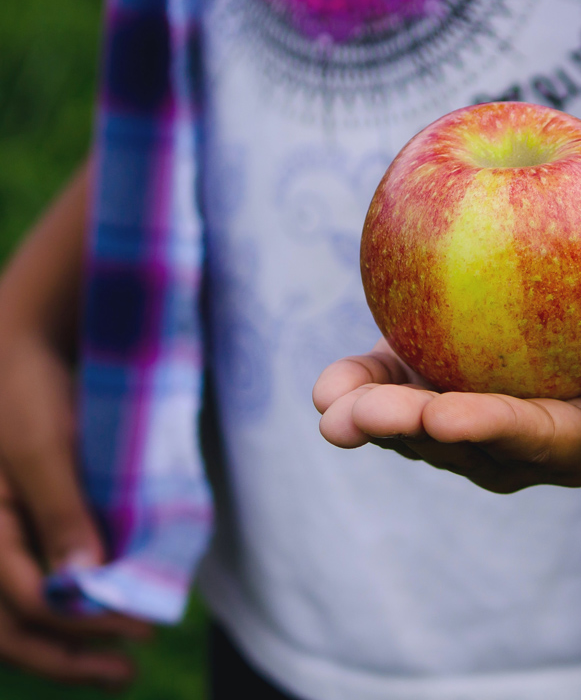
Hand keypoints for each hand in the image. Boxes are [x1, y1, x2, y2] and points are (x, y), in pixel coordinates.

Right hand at [0, 333, 152, 688]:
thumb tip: (82, 582)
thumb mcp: (43, 450)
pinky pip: (39, 579)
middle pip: (13, 624)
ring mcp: (9, 533)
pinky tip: (108, 613)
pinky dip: (71, 606)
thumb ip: (60, 512)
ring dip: (69, 642)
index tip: (136, 627)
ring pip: (24, 610)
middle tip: (126, 673)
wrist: (34, 345)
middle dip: (67, 655)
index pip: (20, 600)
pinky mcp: (33, 521)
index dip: (78, 621)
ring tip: (118, 666)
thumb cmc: (30, 391)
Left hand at [313, 291, 580, 492]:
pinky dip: (360, 385)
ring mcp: (467, 420)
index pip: (525, 436)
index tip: (443, 416)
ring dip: (369, 416)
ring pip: (415, 427)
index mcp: (566, 444)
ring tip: (329, 405)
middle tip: (358, 418)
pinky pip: (395, 389)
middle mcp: (509, 446)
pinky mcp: (434, 386)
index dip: (483, 428)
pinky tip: (328, 385)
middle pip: (456, 441)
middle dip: (405, 430)